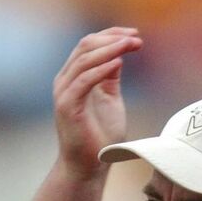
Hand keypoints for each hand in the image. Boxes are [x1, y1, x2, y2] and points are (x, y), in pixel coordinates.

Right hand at [52, 26, 142, 181]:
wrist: (89, 166)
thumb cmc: (100, 136)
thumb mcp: (110, 99)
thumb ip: (110, 78)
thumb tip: (118, 55)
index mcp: (75, 76)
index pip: (90, 45)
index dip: (112, 36)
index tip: (135, 35)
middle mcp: (66, 80)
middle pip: (86, 46)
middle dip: (113, 39)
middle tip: (137, 39)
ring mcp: (64, 92)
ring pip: (84, 59)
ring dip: (110, 49)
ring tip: (130, 44)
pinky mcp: (67, 106)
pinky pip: (83, 80)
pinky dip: (101, 69)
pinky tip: (118, 62)